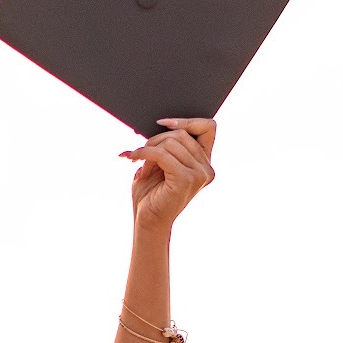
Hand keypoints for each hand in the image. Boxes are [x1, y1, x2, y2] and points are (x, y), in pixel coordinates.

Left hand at [120, 116, 216, 234]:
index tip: (162, 124)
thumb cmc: (152, 195)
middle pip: (182, 134)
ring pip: (171, 142)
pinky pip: (162, 154)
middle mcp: (206, 169)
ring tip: (140, 163)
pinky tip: (134, 159)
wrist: (147, 222)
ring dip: (149, 149)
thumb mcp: (161, 164)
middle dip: (156, 139)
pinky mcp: (186, 180)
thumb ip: (168, 145)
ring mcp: (199, 175)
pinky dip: (145, 153)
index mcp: (204, 164)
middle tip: (141, 152)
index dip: (187, 120)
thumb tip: (163, 123)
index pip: (208, 127)